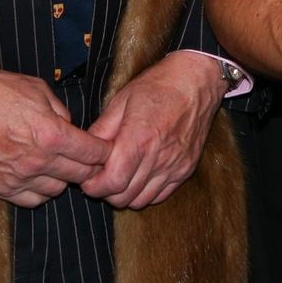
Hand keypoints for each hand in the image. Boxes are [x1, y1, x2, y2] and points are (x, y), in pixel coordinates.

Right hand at [0, 68, 108, 206]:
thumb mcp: (38, 90)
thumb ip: (61, 112)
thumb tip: (72, 129)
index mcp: (51, 134)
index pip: (93, 154)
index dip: (104, 152)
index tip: (105, 150)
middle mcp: (38, 161)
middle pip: (80, 176)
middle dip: (88, 167)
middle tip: (86, 159)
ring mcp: (18, 178)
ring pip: (57, 190)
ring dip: (62, 179)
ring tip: (57, 164)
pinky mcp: (0, 188)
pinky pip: (32, 200)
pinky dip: (39, 190)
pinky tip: (37, 176)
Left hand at [82, 53, 223, 208]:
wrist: (196, 81)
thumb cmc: (158, 86)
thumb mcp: (122, 100)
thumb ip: (102, 130)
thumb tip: (84, 150)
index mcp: (139, 138)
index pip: (112, 182)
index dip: (94, 186)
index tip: (88, 178)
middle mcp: (159, 157)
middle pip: (124, 196)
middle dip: (105, 192)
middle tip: (100, 177)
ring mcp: (175, 166)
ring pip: (141, 201)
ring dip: (125, 194)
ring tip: (119, 177)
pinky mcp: (186, 169)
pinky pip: (161, 196)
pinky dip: (145, 193)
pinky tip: (139, 176)